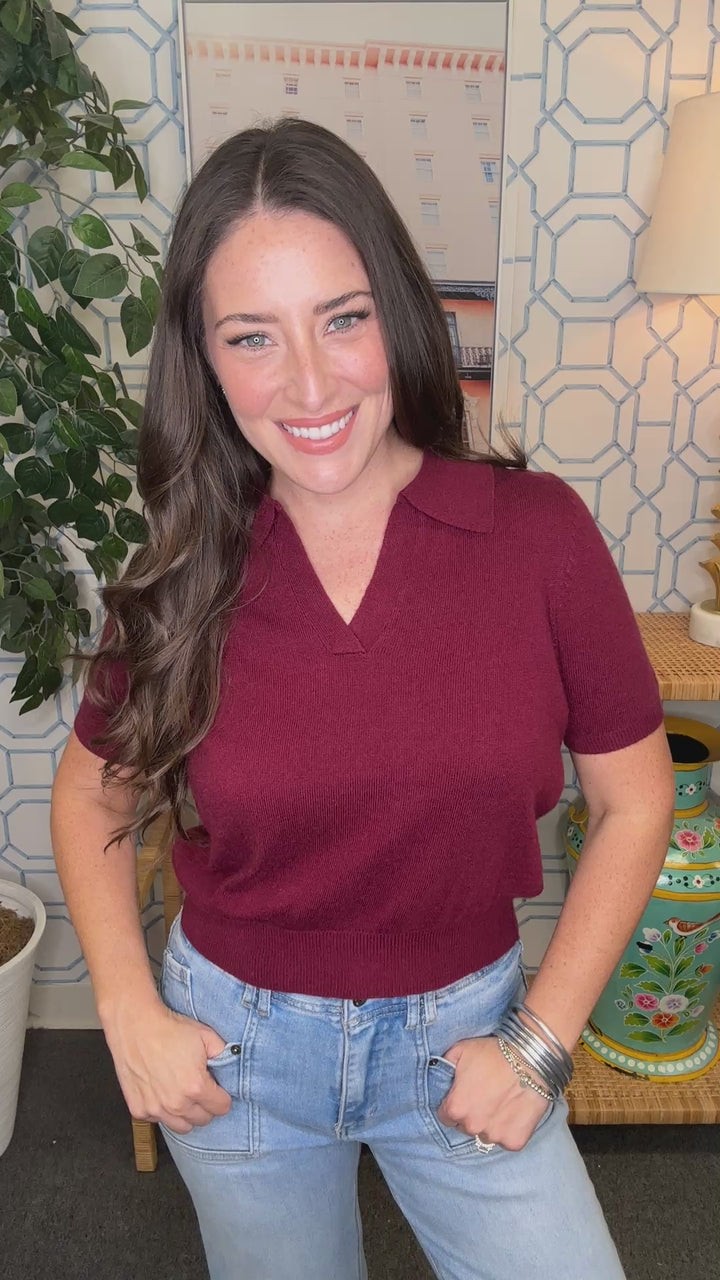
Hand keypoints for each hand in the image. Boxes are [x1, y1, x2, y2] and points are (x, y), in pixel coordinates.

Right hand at [102, 994, 231, 1133]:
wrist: (135, 1025)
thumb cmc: (169, 1029)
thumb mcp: (206, 1035)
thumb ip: (224, 1054)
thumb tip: (232, 1066)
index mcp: (196, 1087)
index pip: (222, 1108)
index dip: (222, 1096)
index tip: (217, 1088)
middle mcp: (176, 1103)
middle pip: (203, 1120)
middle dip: (206, 1105)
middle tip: (199, 1088)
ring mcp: (155, 1109)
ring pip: (182, 1126)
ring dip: (186, 1114)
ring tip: (183, 1094)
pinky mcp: (139, 1109)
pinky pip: (158, 1120)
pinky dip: (163, 1111)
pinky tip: (162, 1092)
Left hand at [436, 1035, 551, 1150]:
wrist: (530, 1058)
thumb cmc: (494, 1053)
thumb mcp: (461, 1050)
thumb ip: (444, 1067)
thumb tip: (438, 1075)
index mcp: (456, 1108)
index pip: (446, 1116)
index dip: (455, 1105)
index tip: (466, 1096)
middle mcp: (473, 1126)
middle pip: (466, 1127)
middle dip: (473, 1114)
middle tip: (486, 1096)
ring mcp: (495, 1135)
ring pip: (486, 1135)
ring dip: (490, 1123)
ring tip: (502, 1102)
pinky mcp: (515, 1141)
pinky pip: (507, 1140)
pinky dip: (510, 1129)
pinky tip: (514, 1111)